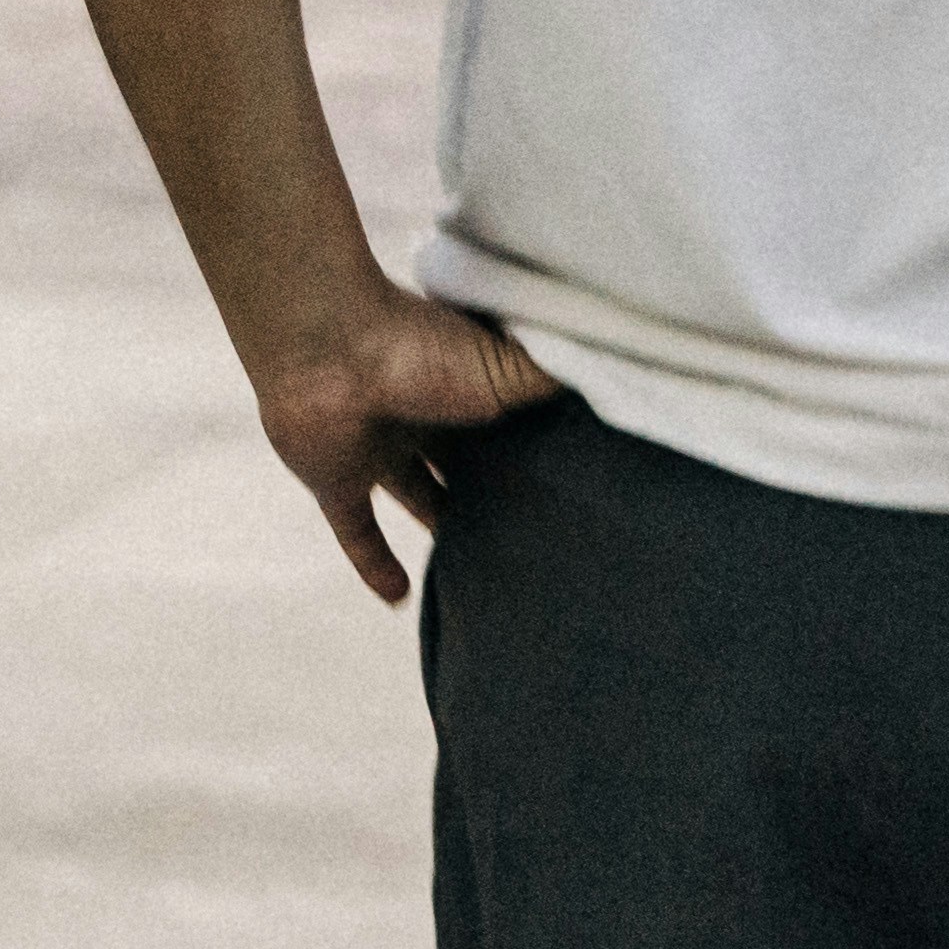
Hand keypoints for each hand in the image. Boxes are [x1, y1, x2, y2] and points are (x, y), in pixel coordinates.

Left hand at [258, 290, 565, 601]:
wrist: (324, 346)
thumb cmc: (420, 346)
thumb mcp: (509, 368)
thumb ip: (560, 381)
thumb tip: (625, 385)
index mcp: (466, 381)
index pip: (510, 423)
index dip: (538, 450)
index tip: (576, 486)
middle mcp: (424, 412)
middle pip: (466, 463)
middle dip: (494, 490)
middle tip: (539, 536)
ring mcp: (377, 446)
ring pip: (417, 495)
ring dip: (442, 526)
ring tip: (482, 570)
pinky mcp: (335, 479)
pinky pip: (356, 531)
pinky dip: (374, 564)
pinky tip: (400, 602)